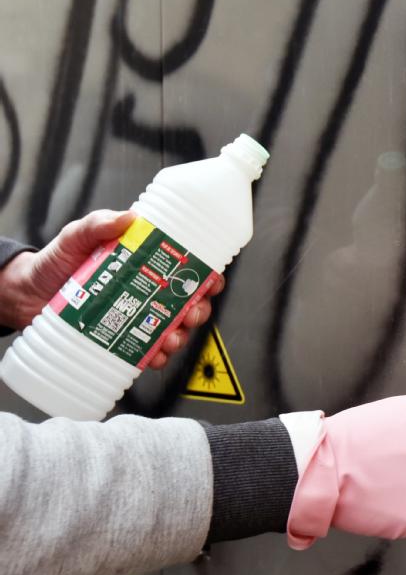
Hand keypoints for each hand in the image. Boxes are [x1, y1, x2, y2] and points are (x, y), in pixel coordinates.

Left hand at [0, 210, 223, 368]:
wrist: (23, 294)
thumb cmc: (54, 263)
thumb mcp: (75, 236)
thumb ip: (98, 224)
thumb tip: (127, 217)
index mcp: (146, 263)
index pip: (188, 269)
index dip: (208, 276)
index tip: (213, 280)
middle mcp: (147, 291)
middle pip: (189, 302)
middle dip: (198, 310)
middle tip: (191, 313)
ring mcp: (137, 316)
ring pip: (175, 329)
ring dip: (181, 336)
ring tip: (171, 337)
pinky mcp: (122, 339)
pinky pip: (150, 352)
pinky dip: (159, 356)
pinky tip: (156, 355)